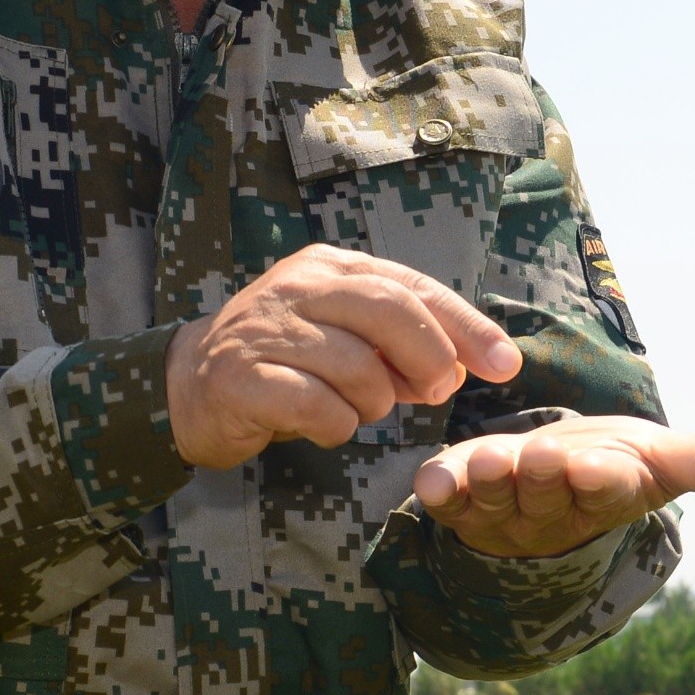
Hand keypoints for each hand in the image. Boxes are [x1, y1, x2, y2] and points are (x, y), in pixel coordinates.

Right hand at [167, 245, 524, 469]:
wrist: (189, 386)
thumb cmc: (283, 363)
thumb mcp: (345, 340)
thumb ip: (398, 348)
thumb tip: (457, 369)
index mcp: (329, 267)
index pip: (412, 286)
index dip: (465, 326)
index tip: (505, 363)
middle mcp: (296, 286)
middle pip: (389, 310)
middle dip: (428, 358)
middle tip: (436, 393)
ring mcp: (265, 329)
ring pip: (356, 366)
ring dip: (374, 402)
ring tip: (357, 410)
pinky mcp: (240, 377)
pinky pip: (316, 406)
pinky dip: (336, 427)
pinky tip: (324, 427)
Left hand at [414, 415, 694, 558]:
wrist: (552, 477)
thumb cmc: (612, 463)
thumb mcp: (661, 457)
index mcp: (607, 494)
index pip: (608, 491)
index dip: (601, 480)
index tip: (598, 467)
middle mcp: (554, 510)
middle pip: (549, 495)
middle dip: (544, 476)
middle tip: (541, 456)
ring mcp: (505, 510)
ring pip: (496, 500)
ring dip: (490, 483)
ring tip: (490, 461)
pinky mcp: (462, 500)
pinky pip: (448, 500)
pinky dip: (438, 491)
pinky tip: (430, 483)